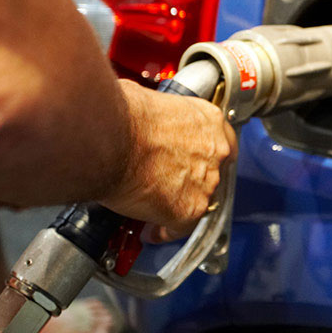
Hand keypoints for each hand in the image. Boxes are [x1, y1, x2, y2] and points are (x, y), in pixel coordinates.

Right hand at [99, 79, 236, 239]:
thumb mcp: (151, 100)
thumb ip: (160, 116)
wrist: (110, 136)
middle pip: (211, 173)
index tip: (195, 162)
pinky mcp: (189, 209)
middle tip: (168, 183)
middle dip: (190, 180)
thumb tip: (143, 119)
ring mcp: (206, 183)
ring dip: (179, 204)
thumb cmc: (122, 115)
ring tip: (156, 208)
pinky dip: (165, 232)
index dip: (205, 156)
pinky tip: (152, 231)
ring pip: (198, 201)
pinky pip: (181, 228)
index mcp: (209, 121)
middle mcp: (215, 152)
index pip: (221, 142)